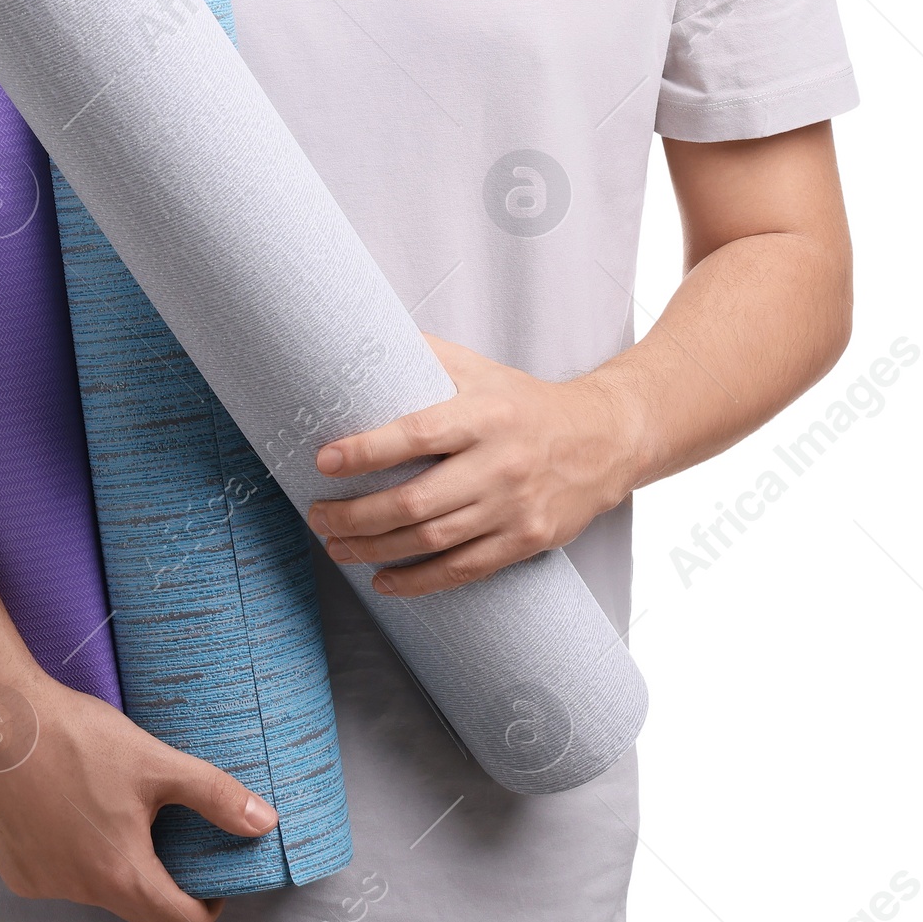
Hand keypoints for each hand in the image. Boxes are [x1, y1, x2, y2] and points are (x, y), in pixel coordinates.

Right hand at [0, 668, 276, 921]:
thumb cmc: (77, 738)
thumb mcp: (156, 761)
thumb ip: (214, 795)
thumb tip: (264, 822)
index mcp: (122, 874)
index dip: (208, 904)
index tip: (209, 872)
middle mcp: (81, 893)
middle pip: (139, 907)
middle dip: (161, 877)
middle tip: (166, 828)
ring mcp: (43, 885)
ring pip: (97, 889)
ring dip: (114, 861)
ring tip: (112, 804)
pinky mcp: (16, 871)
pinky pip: (59, 876)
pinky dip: (73, 853)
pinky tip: (70, 806)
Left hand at [307, 333, 640, 595]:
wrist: (603, 439)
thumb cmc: (525, 403)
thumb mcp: (480, 370)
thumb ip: (425, 358)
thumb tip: (363, 340)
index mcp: (483, 416)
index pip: (416, 435)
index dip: (367, 450)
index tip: (324, 461)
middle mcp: (499, 464)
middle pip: (417, 501)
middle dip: (357, 515)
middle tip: (319, 515)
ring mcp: (514, 508)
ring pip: (434, 541)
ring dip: (376, 549)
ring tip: (337, 547)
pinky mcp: (525, 541)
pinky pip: (463, 570)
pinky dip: (418, 581)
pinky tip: (383, 580)